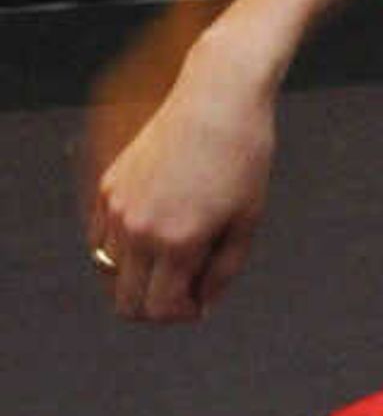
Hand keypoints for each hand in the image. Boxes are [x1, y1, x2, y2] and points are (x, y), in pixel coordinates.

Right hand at [85, 24, 277, 322]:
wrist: (217, 99)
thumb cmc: (243, 157)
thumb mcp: (247, 220)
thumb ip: (222, 272)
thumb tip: (200, 308)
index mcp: (178, 241)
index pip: (158, 309)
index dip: (181, 315)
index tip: (200, 303)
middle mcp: (139, 230)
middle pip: (126, 301)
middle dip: (157, 306)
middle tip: (187, 289)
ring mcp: (117, 209)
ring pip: (111, 273)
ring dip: (140, 277)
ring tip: (177, 256)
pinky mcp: (107, 189)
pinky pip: (102, 241)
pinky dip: (123, 250)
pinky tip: (157, 233)